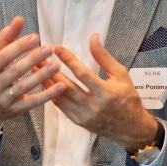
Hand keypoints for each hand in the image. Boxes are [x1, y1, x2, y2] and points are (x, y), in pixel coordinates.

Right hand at [0, 15, 66, 131]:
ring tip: (56, 65)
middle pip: (15, 71)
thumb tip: (20, 19)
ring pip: (24, 87)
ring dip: (42, 76)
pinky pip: (32, 103)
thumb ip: (6, 37)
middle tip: (49, 48)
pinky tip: (60, 87)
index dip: (19, 46)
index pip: (3, 57)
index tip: (35, 37)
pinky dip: (47, 95)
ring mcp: (4, 99)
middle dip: (32, 59)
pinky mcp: (15, 110)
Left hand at [46, 34, 161, 153]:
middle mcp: (94, 106)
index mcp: (106, 93)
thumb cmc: (127, 98)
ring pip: (61, 97)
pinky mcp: (78, 122)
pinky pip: (62, 107)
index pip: (83, 74)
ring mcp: (84, 116)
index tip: (57, 48)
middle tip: (38, 57)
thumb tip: (93, 37)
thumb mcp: (121, 75)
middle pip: (67, 87)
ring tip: (36, 68)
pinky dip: (52, 95)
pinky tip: (44, 84)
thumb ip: (104, 57)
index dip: (69, 60)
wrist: (130, 128)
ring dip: (47, 82)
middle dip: (51, 71)